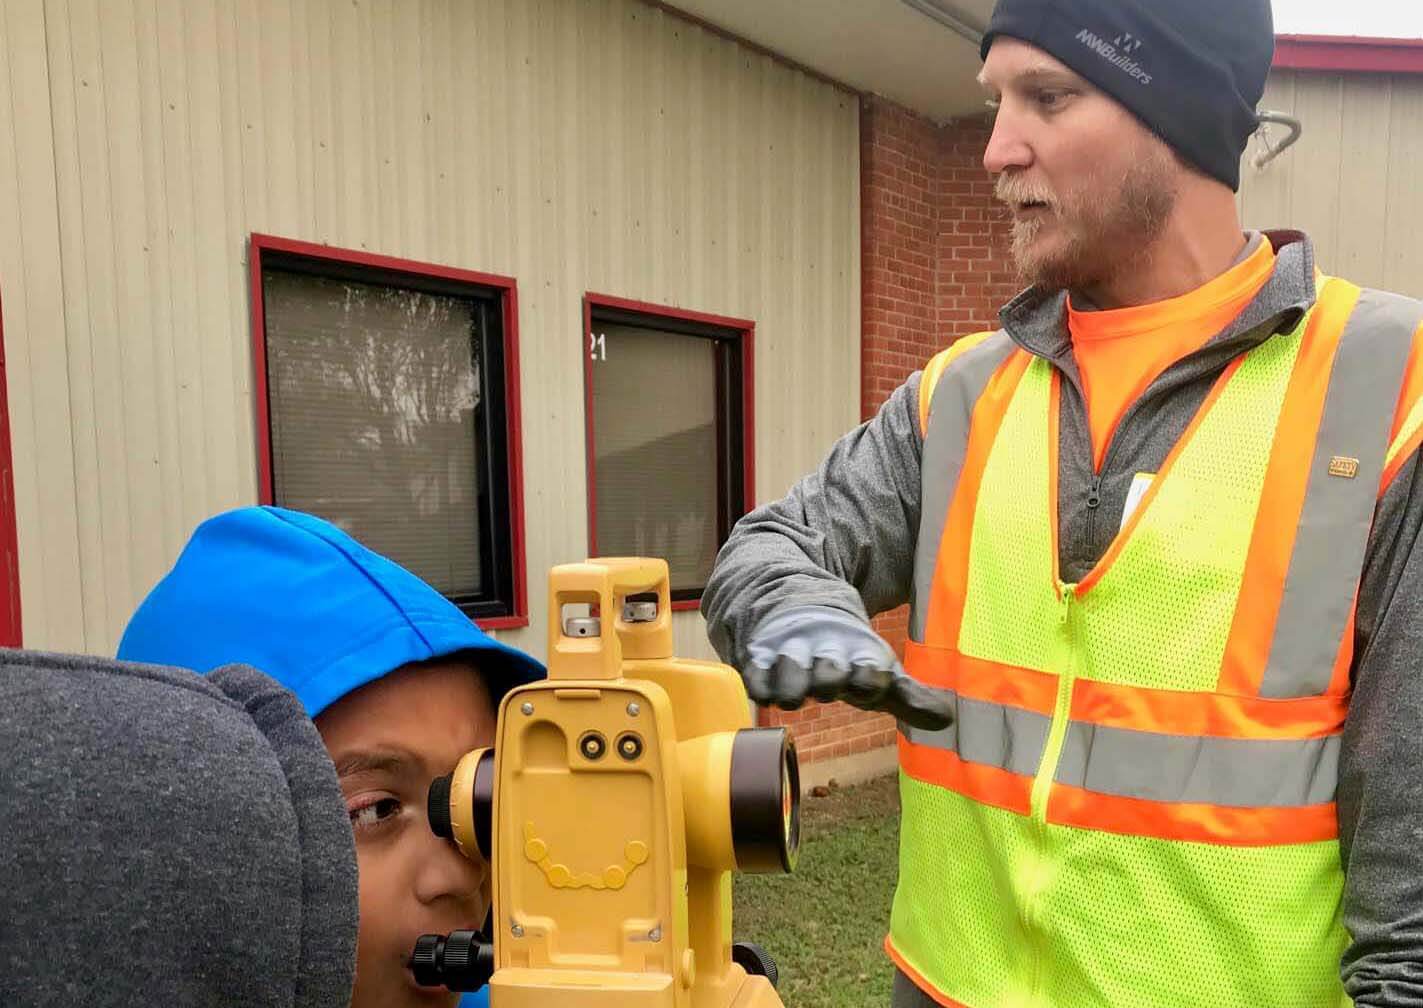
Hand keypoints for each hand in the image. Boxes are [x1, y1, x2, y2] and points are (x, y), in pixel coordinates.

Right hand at [742, 606, 953, 731]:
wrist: (796, 605)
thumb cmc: (843, 654)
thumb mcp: (875, 670)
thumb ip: (909, 697)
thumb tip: (948, 719)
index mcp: (859, 655)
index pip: (871, 674)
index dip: (871, 682)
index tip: (870, 686)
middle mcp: (825, 653)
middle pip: (829, 674)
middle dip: (830, 681)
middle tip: (829, 685)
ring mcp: (790, 655)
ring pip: (790, 675)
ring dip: (794, 687)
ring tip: (796, 692)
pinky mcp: (759, 659)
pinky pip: (756, 678)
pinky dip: (761, 686)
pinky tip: (768, 690)